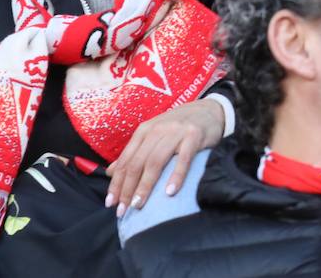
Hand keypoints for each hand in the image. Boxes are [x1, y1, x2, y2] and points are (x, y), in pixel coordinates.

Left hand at [105, 98, 225, 215]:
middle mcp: (157, 130)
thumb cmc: (179, 127)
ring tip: (139, 205)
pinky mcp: (194, 136)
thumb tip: (110, 173)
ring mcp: (176, 132)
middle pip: (137, 163)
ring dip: (145, 186)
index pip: (126, 161)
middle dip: (127, 188)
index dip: (116, 183)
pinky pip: (183, 159)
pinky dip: (176, 176)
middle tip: (123, 210)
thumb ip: (134, 153)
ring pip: (155, 162)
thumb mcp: (154, 135)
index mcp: (144, 131)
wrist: (210, 110)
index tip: (110, 203)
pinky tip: (169, 192)